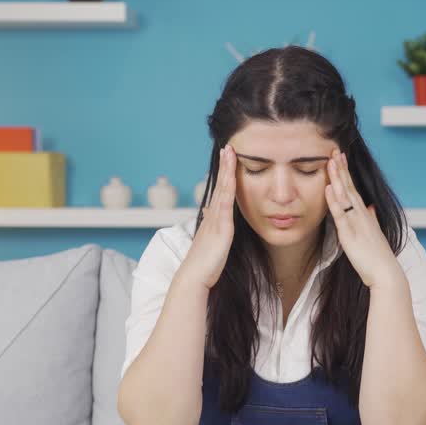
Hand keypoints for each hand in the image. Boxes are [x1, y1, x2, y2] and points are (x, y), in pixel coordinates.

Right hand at [178, 144, 237, 289]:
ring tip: (229, 152)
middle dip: (224, 166)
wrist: (194, 278)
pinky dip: (228, 187)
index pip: (220, 193)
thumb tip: (207, 212)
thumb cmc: (203, 265)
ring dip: (226, 170)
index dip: (223, 176)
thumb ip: (210, 226)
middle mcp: (212, 216)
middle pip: (219, 185)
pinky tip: (232, 175)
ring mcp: (216, 220)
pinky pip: (226, 203)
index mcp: (212, 219)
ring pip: (222, 189)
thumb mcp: (208, 242)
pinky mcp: (221, 228)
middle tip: (227, 147)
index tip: (227, 160)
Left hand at [324, 149, 402, 289]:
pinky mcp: (350, 235)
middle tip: (335, 150)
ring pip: (345, 196)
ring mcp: (356, 223)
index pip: (354, 189)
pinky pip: (341, 214)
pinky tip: (329, 188)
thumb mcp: (374, 233)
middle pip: (350, 187)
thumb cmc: (378, 257)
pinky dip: (334, 200)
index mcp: (365, 215)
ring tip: (330, 160)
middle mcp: (362, 215)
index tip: (340, 158)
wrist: (385, 273)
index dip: (346, 173)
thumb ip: (372, 219)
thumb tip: (371, 208)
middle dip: (341, 168)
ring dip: (338, 178)